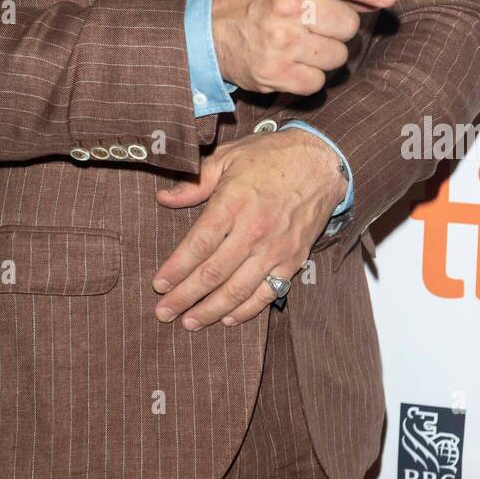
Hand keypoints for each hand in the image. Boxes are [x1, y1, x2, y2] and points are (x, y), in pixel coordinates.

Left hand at [151, 128, 348, 328]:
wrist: (321, 162)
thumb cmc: (271, 156)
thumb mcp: (228, 157)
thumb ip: (195, 182)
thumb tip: (163, 199)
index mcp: (233, 203)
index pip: (198, 244)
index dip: (176, 268)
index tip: (158, 284)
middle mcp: (253, 230)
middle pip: (213, 273)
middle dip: (184, 296)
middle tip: (163, 312)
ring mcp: (275, 249)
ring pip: (237, 290)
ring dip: (210, 310)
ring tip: (189, 323)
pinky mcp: (293, 260)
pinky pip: (267, 293)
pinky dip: (246, 311)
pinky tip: (227, 319)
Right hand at [212, 0, 396, 95]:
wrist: (209, 29)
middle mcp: (286, 5)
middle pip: (348, 25)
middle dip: (338, 28)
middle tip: (314, 24)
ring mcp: (279, 42)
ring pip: (338, 57)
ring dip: (326, 54)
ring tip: (301, 43)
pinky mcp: (274, 73)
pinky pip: (318, 82)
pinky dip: (310, 76)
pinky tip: (292, 62)